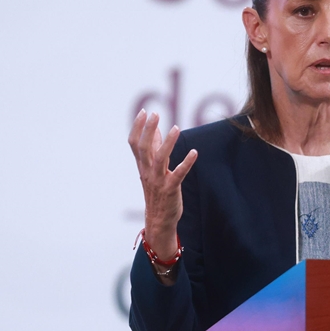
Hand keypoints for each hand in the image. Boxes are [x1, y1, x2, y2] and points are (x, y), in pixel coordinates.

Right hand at [128, 109, 197, 260]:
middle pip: (144, 147)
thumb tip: (158, 130)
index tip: (144, 111)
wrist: (158, 219)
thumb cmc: (158, 191)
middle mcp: (148, 171)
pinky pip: (178, 174)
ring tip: (176, 127)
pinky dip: (186, 163)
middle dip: (148, 130)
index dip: (138, 127)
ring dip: (168, 143)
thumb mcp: (153, 170)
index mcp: (143, 166)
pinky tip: (194, 152)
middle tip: (154, 113)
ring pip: (160, 158)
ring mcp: (158, 180)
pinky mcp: (171, 188)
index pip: (135, 144)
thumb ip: (155, 149)